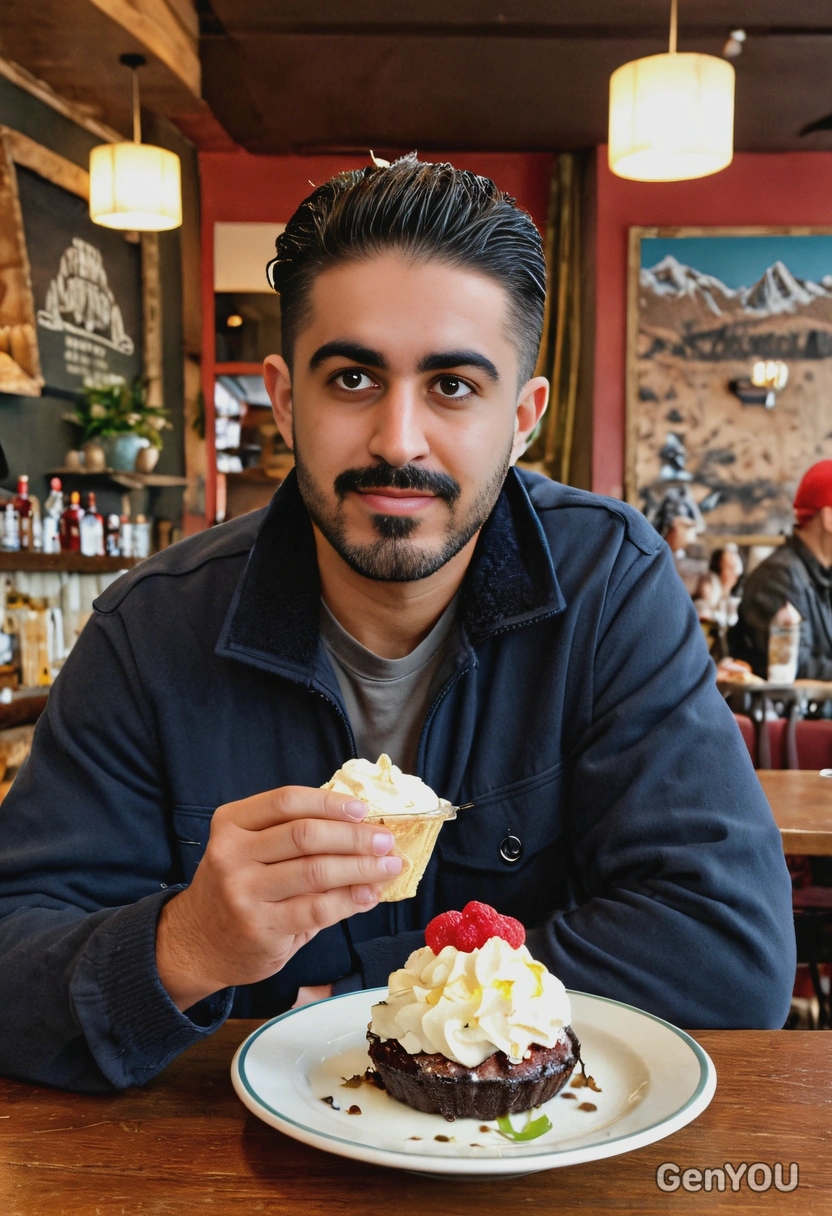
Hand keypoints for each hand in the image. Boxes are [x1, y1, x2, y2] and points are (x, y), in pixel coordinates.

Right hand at [155, 787, 400, 1010]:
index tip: (362, 809)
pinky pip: (316, 909)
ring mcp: (243, 892)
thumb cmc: (238, 889)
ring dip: (361, 868)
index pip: (286, 801)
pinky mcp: (259, 927)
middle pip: (305, 835)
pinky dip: (350, 900)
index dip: (329, 803)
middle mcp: (232, 853)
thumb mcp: (250, 850)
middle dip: (354, 836)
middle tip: (386, 840)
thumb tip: (360, 828)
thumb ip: (293, 837)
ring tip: (389, 866)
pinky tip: (369, 895)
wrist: (196, 943)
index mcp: (231, 823)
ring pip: (315, 871)